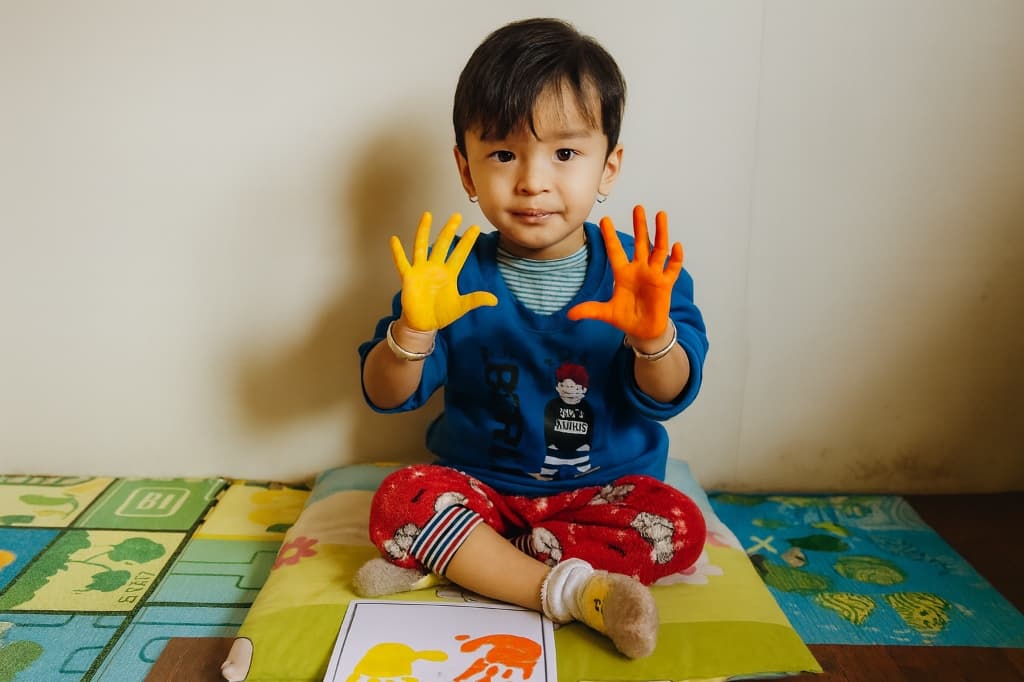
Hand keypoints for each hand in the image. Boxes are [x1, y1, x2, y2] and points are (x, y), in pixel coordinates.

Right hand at [390, 212, 497, 330]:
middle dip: (449, 230)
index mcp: (449, 273)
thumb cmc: (441, 313)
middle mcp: (435, 268)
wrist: (424, 324)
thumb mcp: (461, 306)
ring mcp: (421, 270)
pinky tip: (394, 239)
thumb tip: (495, 300)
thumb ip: (475, 300)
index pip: (460, 254)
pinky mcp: (409, 277)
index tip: (475, 227)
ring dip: (423, 231)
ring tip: (427, 215)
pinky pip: (402, 262)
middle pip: (443, 244)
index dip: (467, 241)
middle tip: (457, 215)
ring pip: (421, 246)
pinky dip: (397, 252)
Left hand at [568, 205, 682, 339]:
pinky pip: (672, 269)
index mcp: (623, 274)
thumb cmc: (625, 318)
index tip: (604, 219)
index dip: (610, 236)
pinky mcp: (665, 284)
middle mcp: (639, 270)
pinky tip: (677, 246)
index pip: (615, 251)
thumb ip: (590, 310)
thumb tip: (570, 315)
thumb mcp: (606, 314)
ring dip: (660, 233)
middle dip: (639, 226)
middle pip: (640, 243)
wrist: (643, 331)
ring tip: (660, 215)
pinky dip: (676, 258)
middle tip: (637, 207)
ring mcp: (653, 275)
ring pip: (658, 250)